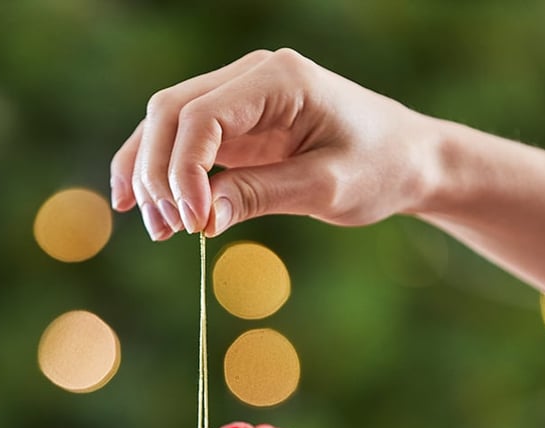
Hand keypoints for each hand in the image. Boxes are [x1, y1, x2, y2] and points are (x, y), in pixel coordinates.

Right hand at [110, 48, 433, 239]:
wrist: (405, 158)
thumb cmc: (379, 166)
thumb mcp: (327, 187)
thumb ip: (263, 196)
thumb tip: (202, 220)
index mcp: (279, 79)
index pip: (202, 116)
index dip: (184, 172)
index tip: (194, 224)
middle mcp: (250, 79)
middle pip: (169, 113)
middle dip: (156, 174)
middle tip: (167, 231)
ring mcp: (237, 101)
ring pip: (163, 126)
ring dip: (148, 175)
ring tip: (157, 229)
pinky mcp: (232, 128)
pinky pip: (179, 143)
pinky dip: (157, 172)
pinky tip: (140, 205)